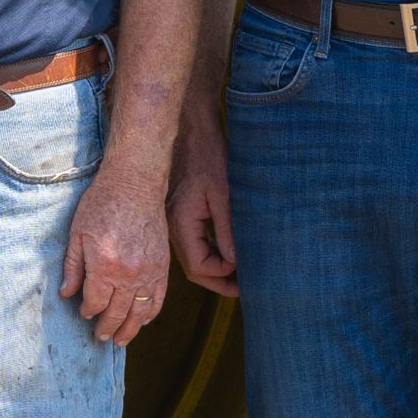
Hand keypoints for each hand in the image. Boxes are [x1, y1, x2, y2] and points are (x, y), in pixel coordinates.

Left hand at [63, 161, 177, 346]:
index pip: (95, 302)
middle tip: (101, 337)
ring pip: (140, 312)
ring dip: (130, 329)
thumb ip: (73, 267)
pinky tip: (144, 321)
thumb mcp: (77, 234)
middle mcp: (128, 274)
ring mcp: (149, 272)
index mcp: (104, 267)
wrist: (135, 185)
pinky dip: (151, 313)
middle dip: (107, 327)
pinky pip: (158, 299)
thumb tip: (67, 294)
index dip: (88, 311)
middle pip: (117, 313)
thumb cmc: (102, 204)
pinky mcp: (163, 267)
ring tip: (121, 340)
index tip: (84, 312)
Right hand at [168, 111, 237, 294]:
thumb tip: (235, 261)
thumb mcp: (223, 193)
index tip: (245, 271)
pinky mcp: (178, 213)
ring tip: (239, 275)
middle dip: (218, 281)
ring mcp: (172, 221)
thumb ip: (227, 229)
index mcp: (181, 223)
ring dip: (214, 268)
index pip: (199, 267)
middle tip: (244, 288)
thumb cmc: (207, 155)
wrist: (190, 129)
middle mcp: (171, 227)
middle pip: (193, 268)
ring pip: (192, 257)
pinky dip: (210, 253)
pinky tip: (227, 253)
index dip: (223, 275)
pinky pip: (192, 243)